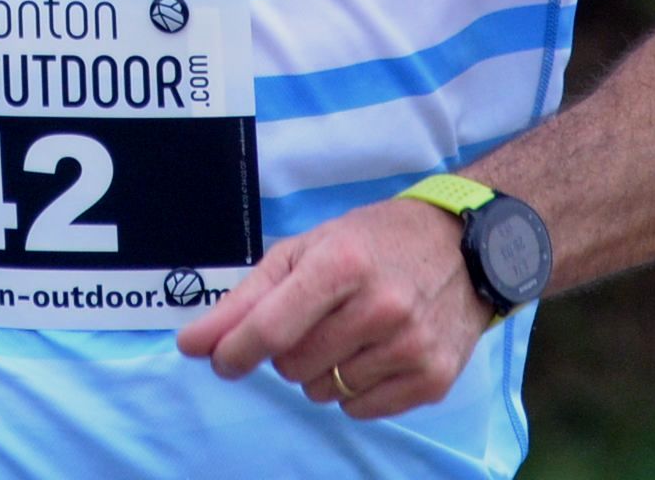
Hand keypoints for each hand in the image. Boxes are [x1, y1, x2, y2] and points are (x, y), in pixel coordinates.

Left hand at [175, 197, 486, 420]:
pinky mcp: (432, 379)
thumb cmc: (371, 243)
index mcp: (341, 264)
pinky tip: (374, 353)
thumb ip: (244, 299)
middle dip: (289, 349)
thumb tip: (192, 345)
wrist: (463, 247)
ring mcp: (410, 346)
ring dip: (322, 370)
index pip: (268, 329)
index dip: (233, 352)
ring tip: (351, 331)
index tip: (217, 360)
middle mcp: (379, 306)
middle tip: (316, 319)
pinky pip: (359, 410)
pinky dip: (353, 390)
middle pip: (291, 365)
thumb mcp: (304, 250)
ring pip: (322, 392)